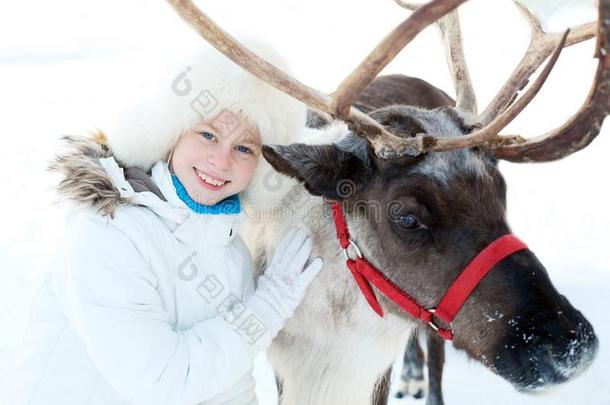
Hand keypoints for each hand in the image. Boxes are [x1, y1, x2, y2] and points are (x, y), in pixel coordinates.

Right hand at [237, 227, 322, 353]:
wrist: (263, 313)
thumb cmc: (263, 302)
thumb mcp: (263, 286)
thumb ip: (268, 278)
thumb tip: (267, 275)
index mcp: (273, 270)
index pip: (281, 250)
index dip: (288, 239)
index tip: (294, 230)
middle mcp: (280, 271)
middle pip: (290, 251)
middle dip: (297, 239)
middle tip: (304, 230)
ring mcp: (288, 279)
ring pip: (297, 259)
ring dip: (304, 248)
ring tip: (309, 239)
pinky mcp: (296, 289)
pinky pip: (306, 276)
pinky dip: (313, 268)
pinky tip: (319, 260)